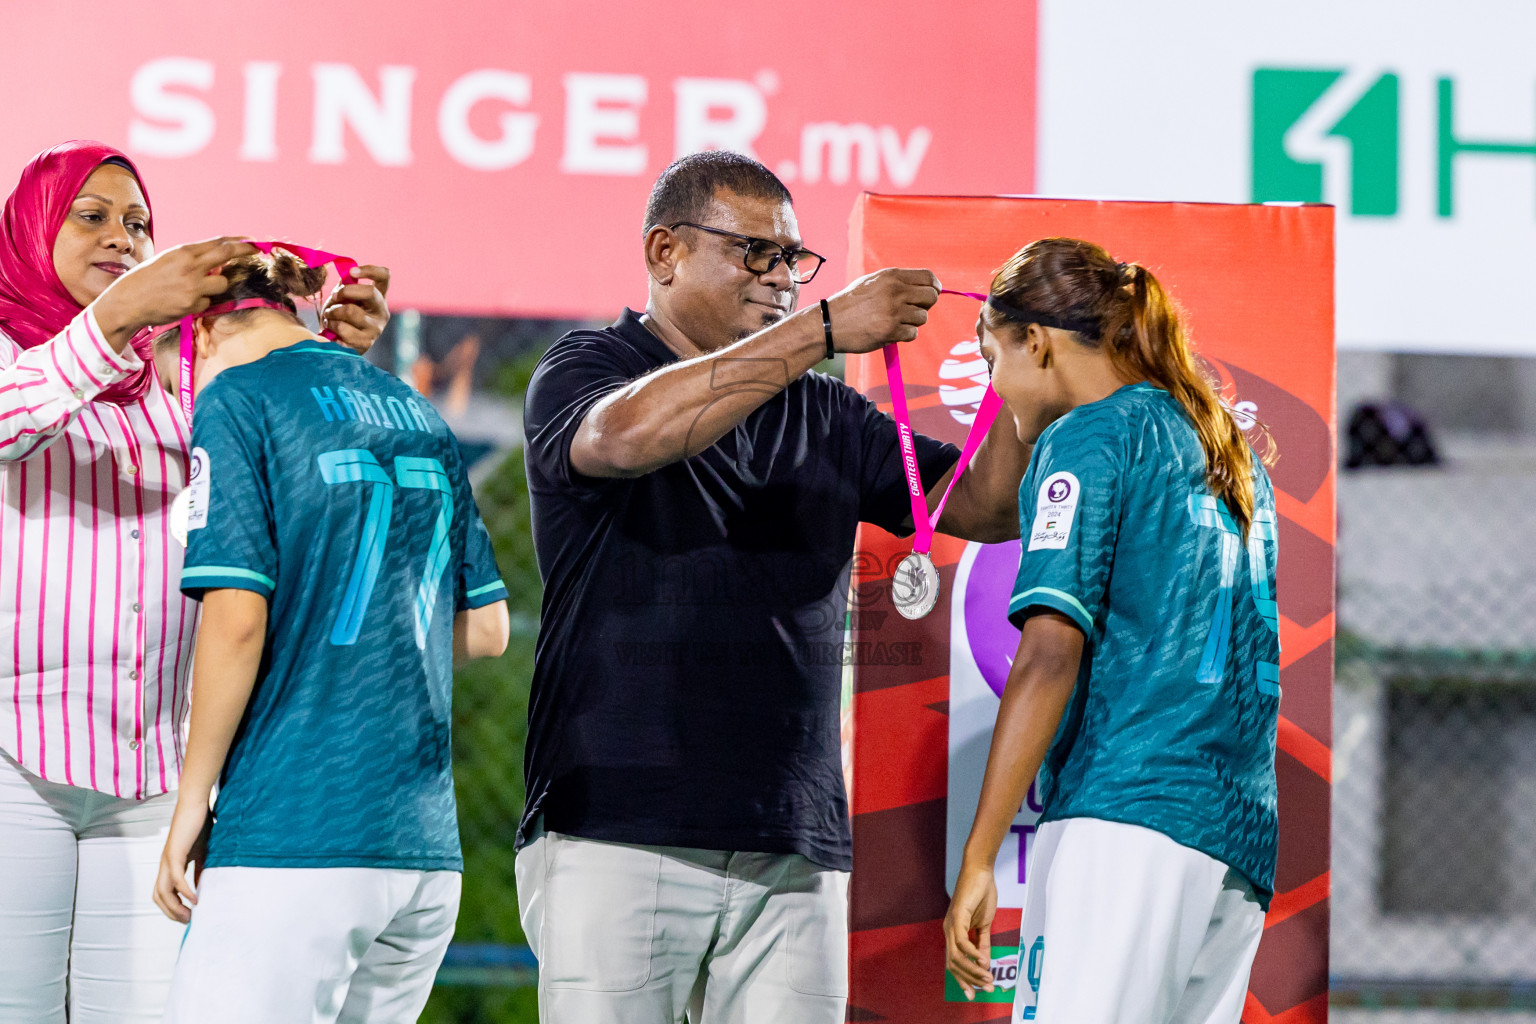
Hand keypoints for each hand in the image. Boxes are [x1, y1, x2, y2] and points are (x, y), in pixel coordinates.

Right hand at [92, 237, 257, 350]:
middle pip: (227, 254)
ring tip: (192, 288)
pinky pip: (208, 302)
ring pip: (222, 282)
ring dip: (215, 285)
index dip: (238, 241)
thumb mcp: (168, 260)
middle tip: (257, 250)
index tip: (253, 241)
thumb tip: (220, 262)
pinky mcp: (192, 304)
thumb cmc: (146, 279)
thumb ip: (193, 260)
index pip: (218, 243)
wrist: (126, 301)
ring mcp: (192, 286)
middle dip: (245, 251)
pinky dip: (200, 302)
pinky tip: (181, 301)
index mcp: (182, 251)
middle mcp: (190, 266)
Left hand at [153, 796, 212, 922]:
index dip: (173, 907)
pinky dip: (185, 892)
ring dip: (175, 907)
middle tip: (188, 921)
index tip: (189, 915)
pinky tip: (195, 899)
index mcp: (170, 864)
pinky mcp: (175, 854)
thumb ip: (199, 868)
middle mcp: (164, 865)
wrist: (195, 803)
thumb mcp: (201, 851)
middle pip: (159, 897)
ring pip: (163, 892)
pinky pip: (177, 879)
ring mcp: (167, 860)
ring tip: (190, 915)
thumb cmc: (199, 824)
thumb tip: (202, 886)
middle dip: (171, 912)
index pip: (164, 893)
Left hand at [321, 265, 390, 353]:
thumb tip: (345, 276)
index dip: (370, 270)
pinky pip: (343, 330)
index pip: (384, 276)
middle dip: (346, 291)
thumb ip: (345, 286)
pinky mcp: (366, 343)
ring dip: (333, 312)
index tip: (352, 272)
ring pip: (351, 311)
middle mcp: (382, 312)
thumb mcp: (343, 297)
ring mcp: (376, 329)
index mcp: (378, 296)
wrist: (338, 343)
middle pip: (370, 292)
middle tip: (334, 297)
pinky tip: (332, 331)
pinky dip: (332, 328)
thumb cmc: (341, 316)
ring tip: (329, 317)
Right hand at [823, 268, 939, 353]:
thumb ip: (897, 282)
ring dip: (912, 322)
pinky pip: (912, 333)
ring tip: (895, 322)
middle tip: (912, 311)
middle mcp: (894, 291)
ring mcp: (893, 311)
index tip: (931, 294)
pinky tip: (890, 332)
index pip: (928, 277)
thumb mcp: (872, 282)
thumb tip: (925, 287)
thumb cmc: (851, 303)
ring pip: (922, 317)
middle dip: (926, 306)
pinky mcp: (890, 331)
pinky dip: (904, 335)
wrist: (829, 323)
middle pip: (931, 297)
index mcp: (891, 276)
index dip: (934, 287)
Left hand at [944, 861, 998, 1000]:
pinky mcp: (957, 916)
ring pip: (956, 956)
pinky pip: (961, 941)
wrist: (980, 872)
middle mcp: (948, 931)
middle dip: (969, 980)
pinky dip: (972, 953)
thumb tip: (984, 963)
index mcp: (954, 933)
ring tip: (988, 976)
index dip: (963, 980)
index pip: (954, 963)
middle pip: (953, 964)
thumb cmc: (981, 895)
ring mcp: (951, 924)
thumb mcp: (984, 925)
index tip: (974, 994)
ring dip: (973, 969)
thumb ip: (982, 944)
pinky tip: (983, 960)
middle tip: (985, 989)